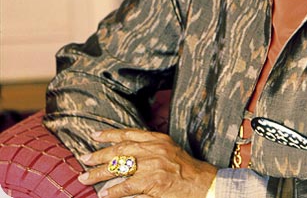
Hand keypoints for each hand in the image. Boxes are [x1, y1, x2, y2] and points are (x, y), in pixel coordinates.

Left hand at [78, 129, 216, 197]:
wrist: (202, 183)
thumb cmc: (186, 169)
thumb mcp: (169, 151)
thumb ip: (150, 149)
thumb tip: (127, 154)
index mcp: (158, 139)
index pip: (130, 134)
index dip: (110, 134)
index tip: (95, 136)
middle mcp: (154, 149)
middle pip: (121, 149)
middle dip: (100, 154)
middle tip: (84, 157)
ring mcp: (153, 165)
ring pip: (120, 167)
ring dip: (100, 173)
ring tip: (85, 178)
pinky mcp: (153, 182)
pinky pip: (128, 187)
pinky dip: (114, 191)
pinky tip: (104, 194)